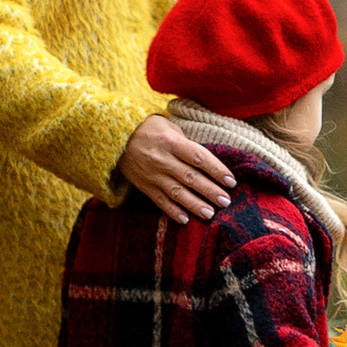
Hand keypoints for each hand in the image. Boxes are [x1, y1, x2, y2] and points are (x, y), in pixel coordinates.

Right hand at [119, 115, 236, 221]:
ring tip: (210, 214)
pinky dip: (172, 211)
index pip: (199, 157)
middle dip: (210, 191)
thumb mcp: (169, 127)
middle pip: (190, 177)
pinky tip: (185, 220)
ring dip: (194, 204)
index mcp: (172, 142)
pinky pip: (160, 201)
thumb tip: (206, 162)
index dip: (216, 169)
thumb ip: (187, 143)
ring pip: (177, 192)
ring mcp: (153, 175)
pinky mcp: (145, 186)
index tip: (230, 181)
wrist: (115, 137)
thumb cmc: (149, 128)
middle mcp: (163, 160)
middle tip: (226, 201)